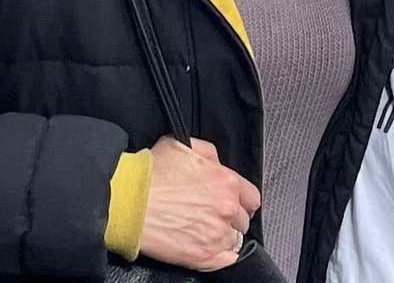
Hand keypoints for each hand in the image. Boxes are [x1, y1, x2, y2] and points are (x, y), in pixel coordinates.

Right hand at [140, 136, 260, 270]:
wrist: (128, 202)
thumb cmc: (152, 172)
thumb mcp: (183, 145)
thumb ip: (208, 152)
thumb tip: (216, 163)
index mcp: (226, 181)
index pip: (251, 197)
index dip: (241, 200)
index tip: (233, 202)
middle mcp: (226, 209)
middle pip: (242, 220)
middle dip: (230, 218)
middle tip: (211, 215)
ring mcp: (215, 235)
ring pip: (233, 241)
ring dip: (222, 236)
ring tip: (203, 231)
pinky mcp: (202, 257)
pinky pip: (225, 261)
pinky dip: (219, 256)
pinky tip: (206, 247)